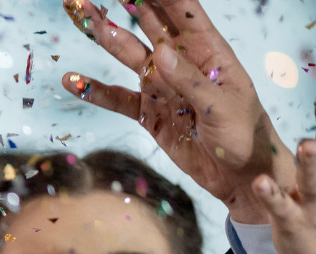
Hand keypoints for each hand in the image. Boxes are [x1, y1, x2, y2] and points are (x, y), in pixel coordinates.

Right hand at [60, 0, 291, 224]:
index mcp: (208, 49)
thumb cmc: (244, 134)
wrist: (240, 175)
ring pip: (127, 53)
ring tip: (79, 12)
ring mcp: (161, 86)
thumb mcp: (222, 106)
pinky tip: (71, 81)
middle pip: (148, 22)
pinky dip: (94, 91)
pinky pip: (116, 99)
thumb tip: (160, 52)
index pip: (181, 9)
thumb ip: (190, 80)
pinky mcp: (147, 113)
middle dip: (125, 1)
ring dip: (103, 33)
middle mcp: (180, 61)